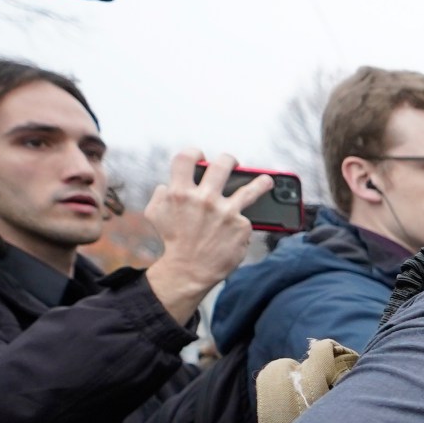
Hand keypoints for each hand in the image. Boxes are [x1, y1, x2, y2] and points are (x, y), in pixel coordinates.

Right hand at [144, 151, 272, 322]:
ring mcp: (226, 212)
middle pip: (223, 164)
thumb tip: (168, 183)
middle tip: (232, 163)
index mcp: (180, 192)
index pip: (187, 158)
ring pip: (251, 189)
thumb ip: (161, 195)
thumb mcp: (156, 214)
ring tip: (267, 181)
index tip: (200, 155)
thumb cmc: (172, 242)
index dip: (194, 152)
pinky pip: (245, 219)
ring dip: (261, 182)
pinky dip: (241, 225)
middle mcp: (205, 199)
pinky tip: (237, 232)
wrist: (189, 270)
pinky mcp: (242, 226)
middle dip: (229, 160)